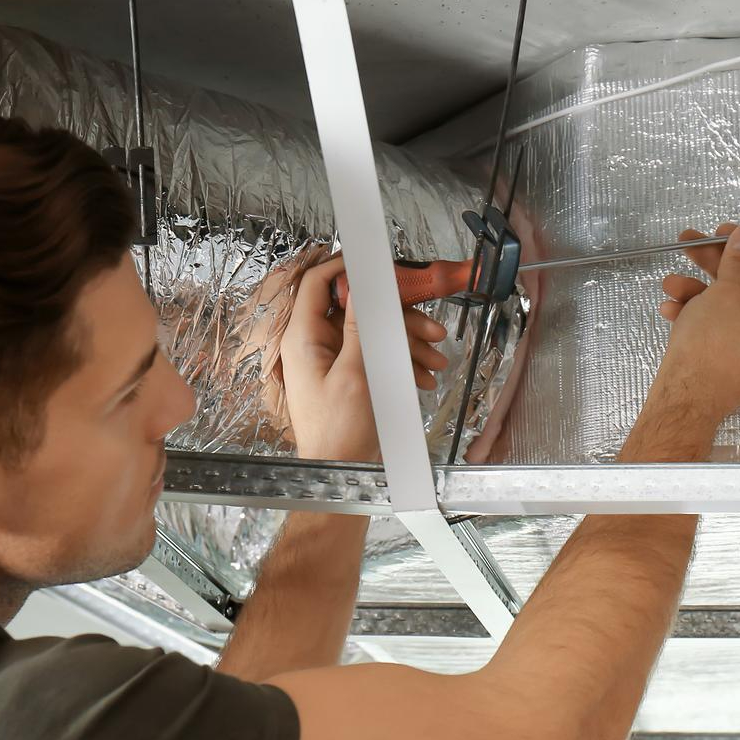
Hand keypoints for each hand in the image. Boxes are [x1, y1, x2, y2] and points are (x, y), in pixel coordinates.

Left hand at [278, 255, 450, 461]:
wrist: (343, 473)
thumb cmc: (339, 432)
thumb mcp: (355, 374)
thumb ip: (359, 326)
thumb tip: (362, 285)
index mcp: (304, 338)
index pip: (318, 283)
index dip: (347, 267)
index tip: (382, 266)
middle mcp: (314, 343)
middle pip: (356, 308)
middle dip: (397, 317)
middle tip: (430, 329)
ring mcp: (331, 359)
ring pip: (372, 332)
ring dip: (407, 342)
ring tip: (435, 360)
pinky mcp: (347, 374)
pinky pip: (375, 354)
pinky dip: (401, 362)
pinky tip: (423, 377)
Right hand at [647, 223, 739, 426]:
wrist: (686, 401)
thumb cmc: (711, 347)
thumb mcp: (725, 292)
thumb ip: (739, 259)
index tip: (725, 233)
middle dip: (716, 265)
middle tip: (692, 245)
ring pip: (731, 308)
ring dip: (699, 290)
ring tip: (670, 282)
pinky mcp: (737, 364)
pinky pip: (723, 330)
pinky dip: (700, 315)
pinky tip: (671, 308)